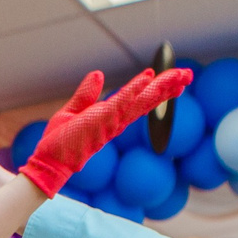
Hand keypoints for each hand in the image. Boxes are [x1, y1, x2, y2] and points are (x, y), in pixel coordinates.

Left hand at [20, 66, 194, 196]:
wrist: (47, 161)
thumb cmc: (59, 142)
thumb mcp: (74, 110)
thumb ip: (87, 94)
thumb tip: (98, 75)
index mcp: (111, 117)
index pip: (139, 100)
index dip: (156, 89)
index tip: (175, 80)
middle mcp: (116, 120)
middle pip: (147, 101)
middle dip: (168, 88)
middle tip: (189, 75)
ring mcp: (110, 122)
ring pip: (141, 101)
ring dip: (161, 88)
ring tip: (180, 76)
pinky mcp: (101, 122)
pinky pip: (121, 103)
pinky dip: (134, 90)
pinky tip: (148, 78)